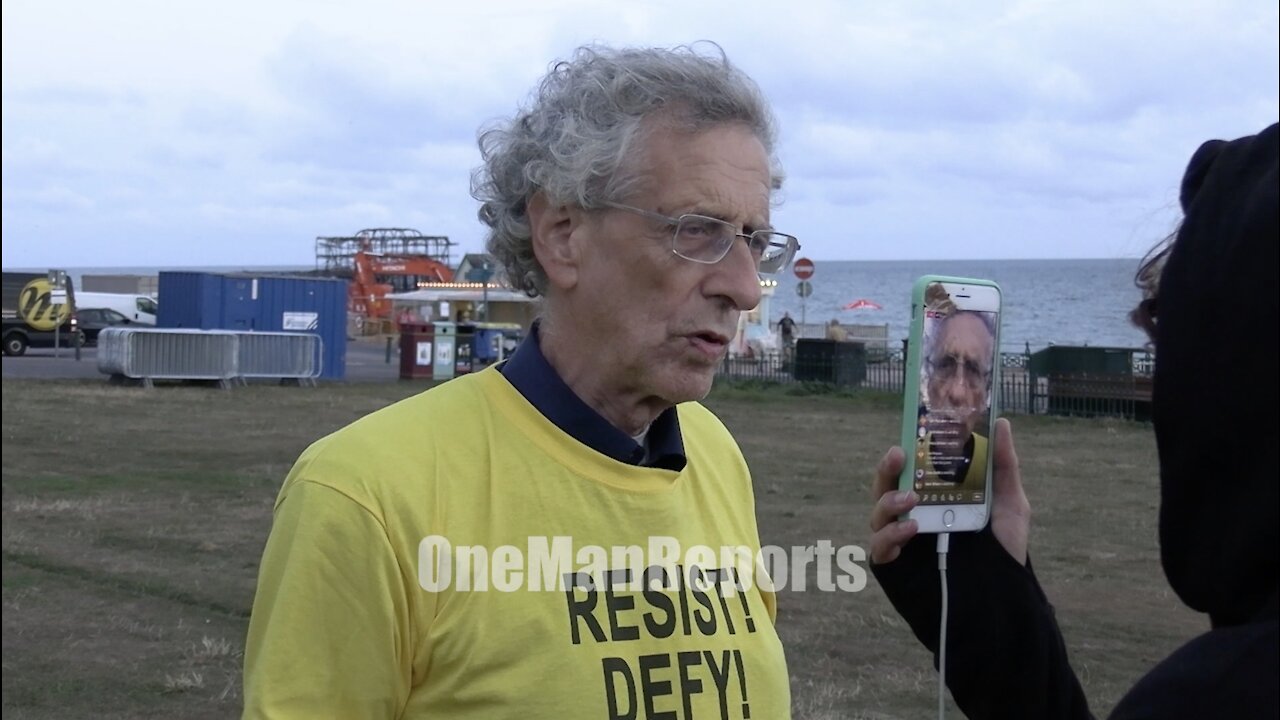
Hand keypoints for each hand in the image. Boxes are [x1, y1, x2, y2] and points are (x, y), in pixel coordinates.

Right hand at [870, 418, 1029, 564]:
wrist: (1003, 597)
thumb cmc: (1003, 549)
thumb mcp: (1009, 503)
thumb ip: (1002, 465)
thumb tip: (1001, 422)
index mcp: (933, 497)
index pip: (909, 470)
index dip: (905, 452)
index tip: (911, 435)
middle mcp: (912, 515)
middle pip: (885, 487)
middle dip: (886, 469)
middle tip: (899, 456)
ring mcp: (901, 541)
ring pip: (878, 514)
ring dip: (889, 501)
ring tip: (911, 498)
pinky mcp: (896, 566)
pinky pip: (879, 547)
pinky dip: (890, 535)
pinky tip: (911, 529)